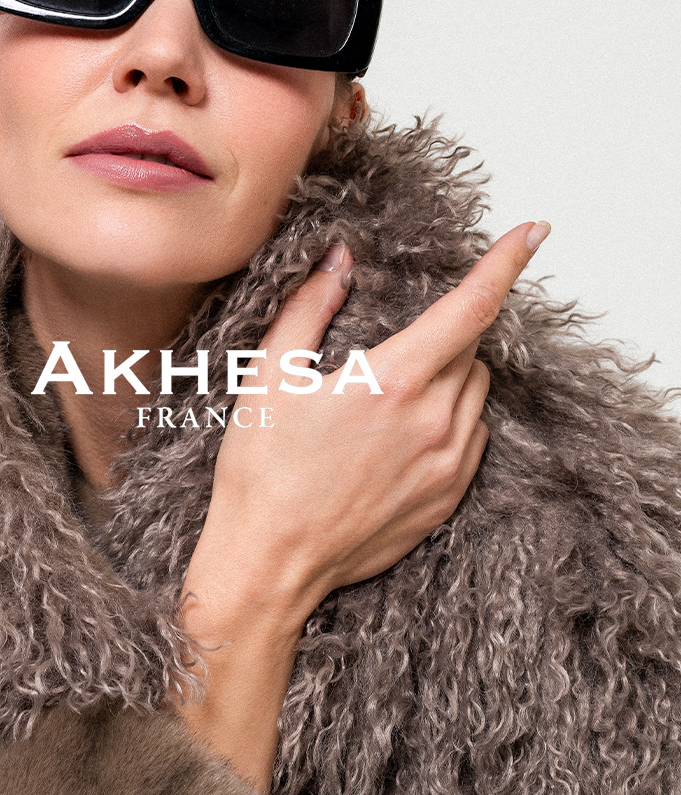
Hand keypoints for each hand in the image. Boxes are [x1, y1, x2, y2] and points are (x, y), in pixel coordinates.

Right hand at [178, 220, 549, 790]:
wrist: (271, 562)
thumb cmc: (262, 470)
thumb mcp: (270, 375)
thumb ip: (310, 306)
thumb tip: (340, 260)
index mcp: (394, 382)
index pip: (472, 307)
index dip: (507, 262)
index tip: (533, 232)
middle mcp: (435, 422)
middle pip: (471, 351)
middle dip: (443, 336)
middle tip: (390, 352)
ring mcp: (448, 465)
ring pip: (475, 395)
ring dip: (449, 379)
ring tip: (389, 400)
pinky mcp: (448, 499)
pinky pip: (471, 440)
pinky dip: (449, 423)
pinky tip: (397, 439)